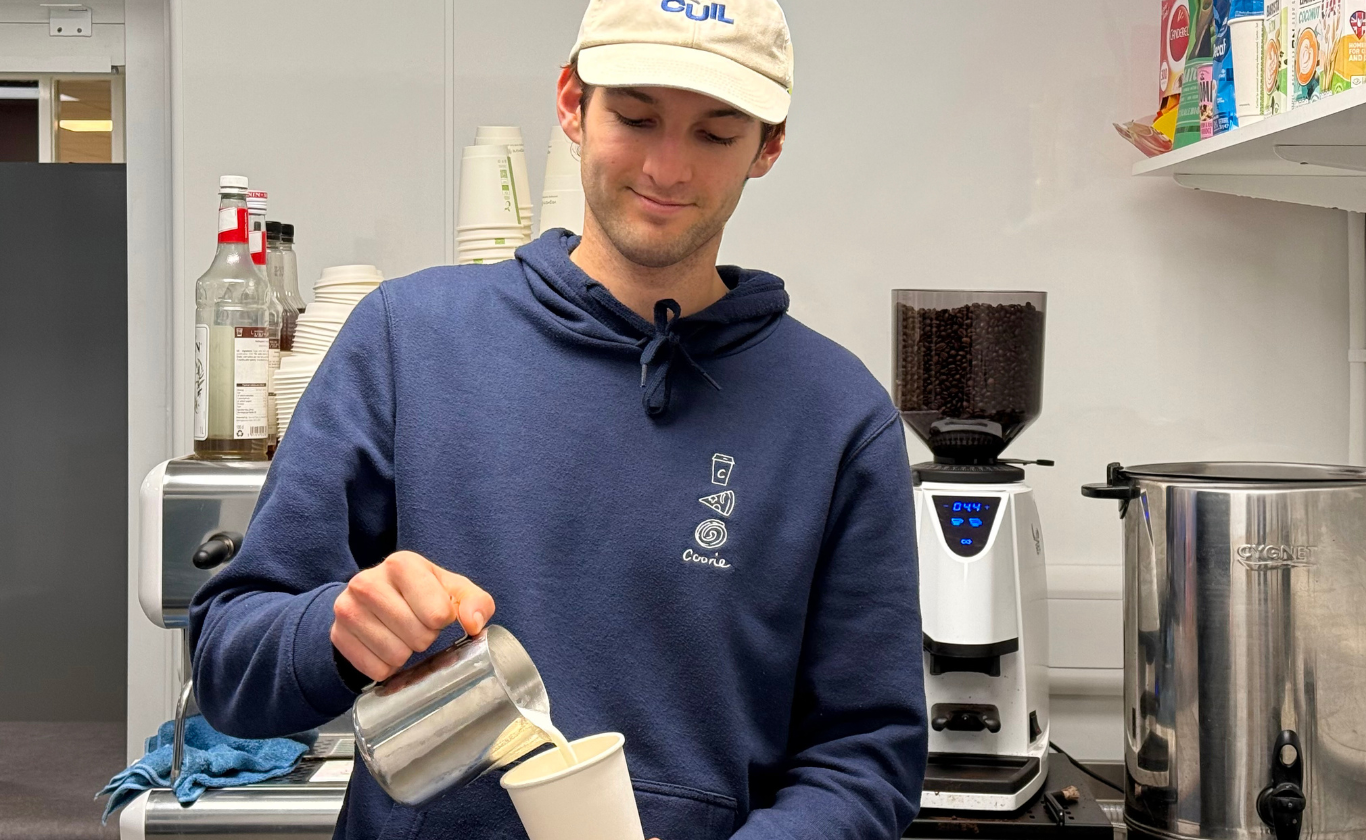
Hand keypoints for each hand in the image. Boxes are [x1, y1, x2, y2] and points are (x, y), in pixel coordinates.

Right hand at [331, 550, 494, 681]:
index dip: (443, 621)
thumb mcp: (455, 590)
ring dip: (406, 654)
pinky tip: (384, 647)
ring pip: (395, 655)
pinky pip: (374, 670)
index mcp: (401, 564)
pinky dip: (386, 667)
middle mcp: (367, 582)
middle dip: (425, 638)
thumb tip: (472, 623)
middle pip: (418, 636)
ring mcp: (347, 608)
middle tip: (418, 627)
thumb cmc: (422, 594)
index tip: (437, 614)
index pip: (438, 613)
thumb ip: (477, 602)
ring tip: (401, 636)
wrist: (376, 599)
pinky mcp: (336, 635)